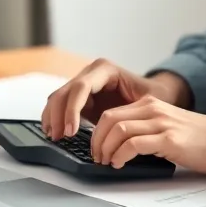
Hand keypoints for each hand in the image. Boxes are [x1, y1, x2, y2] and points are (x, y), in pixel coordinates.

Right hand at [41, 59, 189, 139]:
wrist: (153, 93)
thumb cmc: (152, 96)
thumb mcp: (148, 100)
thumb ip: (132, 109)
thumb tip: (122, 128)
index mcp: (105, 70)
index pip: (81, 87)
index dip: (72, 109)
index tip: (71, 131)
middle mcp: (90, 72)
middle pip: (65, 92)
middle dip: (59, 115)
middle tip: (59, 137)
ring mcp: (82, 82)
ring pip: (58, 97)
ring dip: (52, 117)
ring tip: (54, 137)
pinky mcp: (79, 96)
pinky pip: (60, 104)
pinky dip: (54, 117)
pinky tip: (53, 132)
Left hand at [90, 95, 205, 174]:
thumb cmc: (200, 139)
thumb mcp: (168, 126)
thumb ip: (147, 129)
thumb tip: (120, 146)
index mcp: (151, 105)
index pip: (112, 113)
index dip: (97, 132)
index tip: (96, 148)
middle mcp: (153, 110)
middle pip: (110, 119)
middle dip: (96, 140)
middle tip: (97, 157)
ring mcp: (161, 123)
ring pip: (118, 130)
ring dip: (105, 149)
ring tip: (106, 162)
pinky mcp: (169, 139)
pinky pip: (133, 144)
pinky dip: (120, 155)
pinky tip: (120, 164)